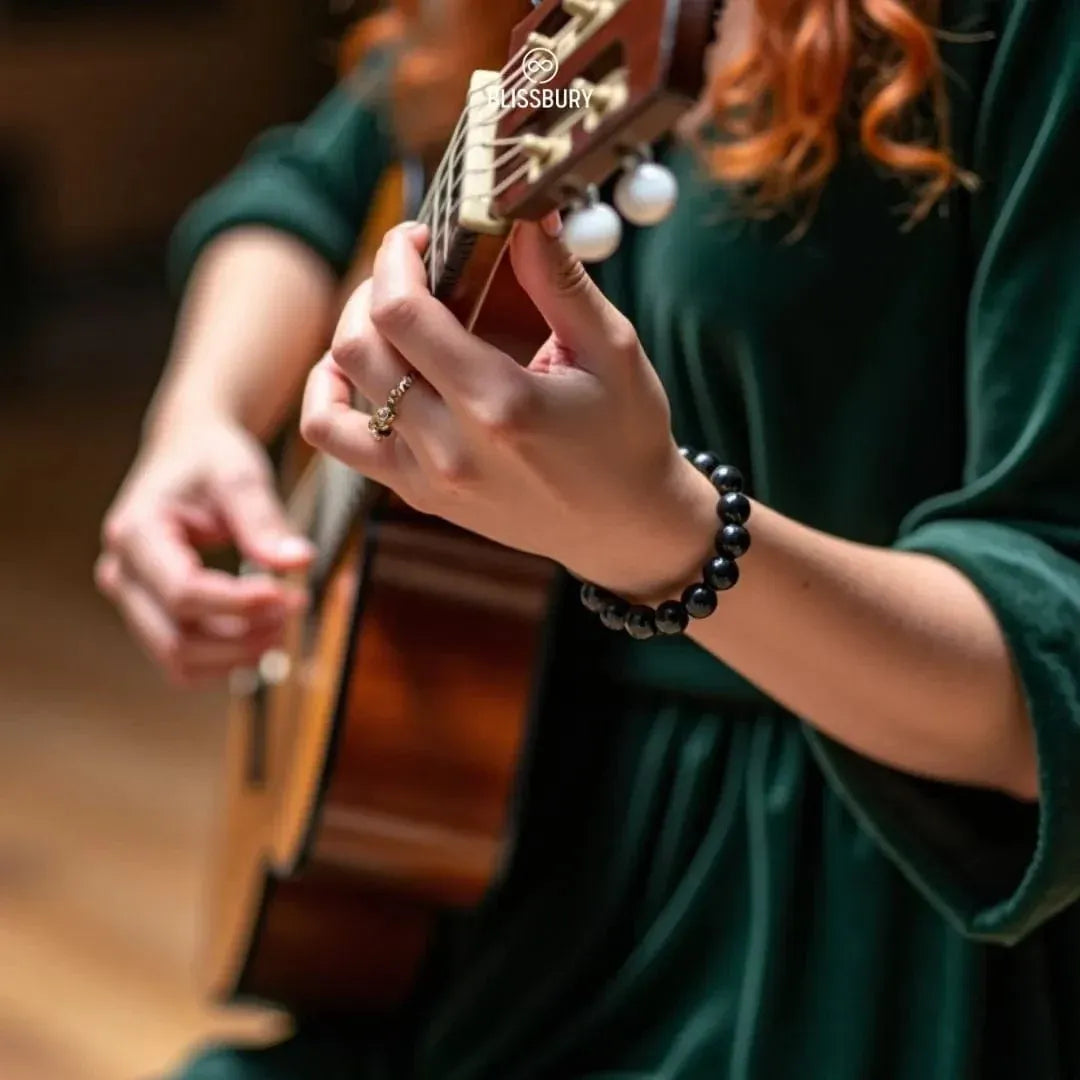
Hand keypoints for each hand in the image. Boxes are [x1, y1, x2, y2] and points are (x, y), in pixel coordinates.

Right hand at [96, 416, 312, 684]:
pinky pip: (183, 661)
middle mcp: (122, 573)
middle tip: (294, 606)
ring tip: (284, 621)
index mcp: (135, 533)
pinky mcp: (150, 615)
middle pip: (178, 638)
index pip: (183, 592)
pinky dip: (225, 659)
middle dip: (243, 636)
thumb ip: (265, 520)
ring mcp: (132, 599)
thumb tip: (300, 561)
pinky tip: (262, 632)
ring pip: (180, 660)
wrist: (187, 452)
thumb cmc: (210, 458)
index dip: (239, 604)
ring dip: (237, 654)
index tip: (287, 594)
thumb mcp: (240, 476)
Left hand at [300, 220, 714, 597]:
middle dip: (374, 287)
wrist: (623, 528)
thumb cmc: (627, 436)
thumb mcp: (611, 350)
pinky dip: (330, 396)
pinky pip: (339, 439)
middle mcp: (452, 447)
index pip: (402, 312)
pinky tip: (356, 372)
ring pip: (337, 391)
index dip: (395, 256)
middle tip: (412, 269)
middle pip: (359, 345)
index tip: (418, 235)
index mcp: (501, 402)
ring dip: (350, 336)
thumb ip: (560, 279)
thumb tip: (526, 210)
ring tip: (389, 317)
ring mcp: (427, 477)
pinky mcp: (418, 495)